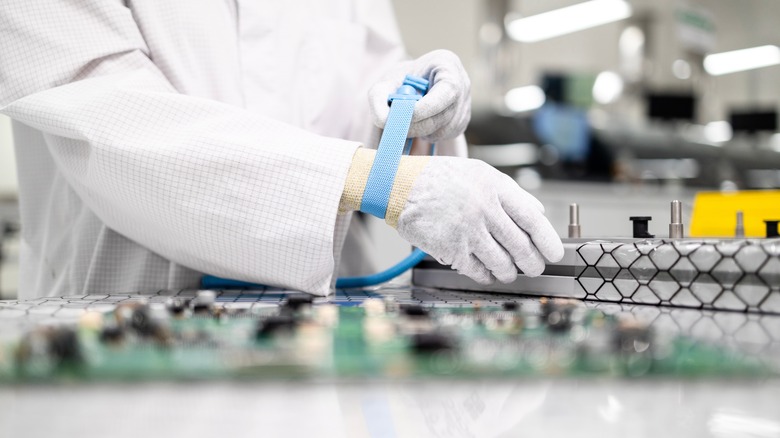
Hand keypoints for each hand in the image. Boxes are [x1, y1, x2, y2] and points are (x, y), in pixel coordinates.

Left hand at [369, 50, 470, 142]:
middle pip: (446, 113)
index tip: (405, 116)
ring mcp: (465, 103)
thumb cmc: (400, 83)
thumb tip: (385, 121)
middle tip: (397, 127)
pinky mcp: (462, 121)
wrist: (412, 87)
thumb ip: (378, 99)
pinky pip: (448, 135)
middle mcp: (462, 82)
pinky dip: (430, 135)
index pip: (447, 90)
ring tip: (408, 123)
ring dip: (423, 132)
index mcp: (447, 64)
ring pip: (447, 128)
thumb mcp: (384, 84)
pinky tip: (420, 125)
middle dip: (419, 124)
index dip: (427, 107)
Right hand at [396, 157, 563, 283]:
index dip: (547, 240)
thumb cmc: (440, 178)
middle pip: (520, 246)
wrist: (400, 186)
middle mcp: (484, 210)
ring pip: (501, 263)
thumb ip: (510, 192)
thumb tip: (538, 212)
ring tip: (509, 272)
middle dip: (532, 263)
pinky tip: (487, 273)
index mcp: (494, 188)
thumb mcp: (479, 173)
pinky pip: (477, 270)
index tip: (554, 253)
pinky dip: (486, 275)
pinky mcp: (451, 248)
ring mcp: (467, 231)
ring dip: (509, 272)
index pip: (532, 219)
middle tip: (534, 267)